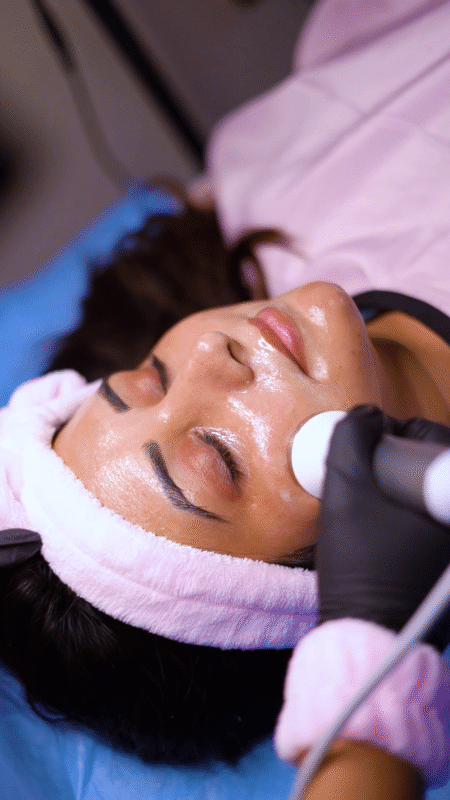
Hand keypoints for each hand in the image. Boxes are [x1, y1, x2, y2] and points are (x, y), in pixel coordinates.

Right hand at [316, 405, 449, 646]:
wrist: (370, 633)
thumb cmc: (360, 566)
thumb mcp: (344, 493)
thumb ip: (351, 439)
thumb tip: (367, 415)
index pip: (434, 439)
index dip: (396, 436)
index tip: (369, 453)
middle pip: (436, 467)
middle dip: (401, 462)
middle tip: (369, 476)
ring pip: (433, 495)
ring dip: (406, 487)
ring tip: (374, 503)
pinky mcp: (449, 565)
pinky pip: (433, 520)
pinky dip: (412, 513)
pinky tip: (386, 527)